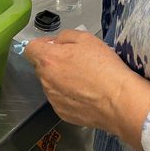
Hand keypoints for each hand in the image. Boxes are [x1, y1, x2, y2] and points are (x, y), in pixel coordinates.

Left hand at [24, 29, 149, 149]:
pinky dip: (68, 96)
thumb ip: (65, 36)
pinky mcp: (62, 113)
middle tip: (75, 62)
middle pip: (41, 67)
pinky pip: (60, 100)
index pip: (30, 49)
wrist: (118, 100)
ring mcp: (53, 99)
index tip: (56, 46)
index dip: (42, 45)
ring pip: (50, 84)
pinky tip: (85, 94)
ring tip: (83, 80)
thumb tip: (56, 43)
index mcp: (48, 59)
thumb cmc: (104, 66)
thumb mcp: (86, 38)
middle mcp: (45, 80)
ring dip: (60, 80)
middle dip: (53, 62)